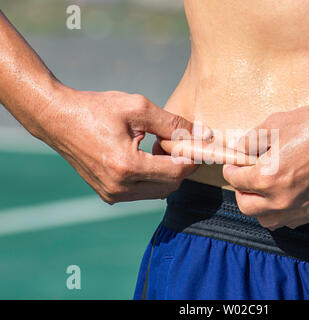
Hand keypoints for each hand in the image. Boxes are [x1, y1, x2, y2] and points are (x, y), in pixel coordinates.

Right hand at [36, 85, 211, 203]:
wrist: (58, 119)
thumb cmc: (98, 109)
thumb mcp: (139, 108)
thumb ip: (174, 124)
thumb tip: (204, 135)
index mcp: (127, 166)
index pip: (177, 172)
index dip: (191, 158)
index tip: (194, 142)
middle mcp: (119, 187)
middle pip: (171, 185)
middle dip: (180, 165)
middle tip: (174, 142)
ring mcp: (112, 194)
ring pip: (159, 191)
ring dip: (167, 173)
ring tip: (157, 148)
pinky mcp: (108, 195)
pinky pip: (143, 192)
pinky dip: (152, 178)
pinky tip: (145, 158)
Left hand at [223, 105, 308, 229]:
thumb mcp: (276, 124)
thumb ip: (251, 140)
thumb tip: (238, 149)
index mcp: (268, 177)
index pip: (236, 181)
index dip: (230, 171)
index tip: (232, 166)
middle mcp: (282, 200)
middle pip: (247, 207)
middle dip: (241, 191)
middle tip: (245, 179)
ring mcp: (301, 209)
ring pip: (267, 220)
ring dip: (259, 207)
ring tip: (263, 190)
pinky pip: (290, 221)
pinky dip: (281, 212)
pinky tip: (285, 196)